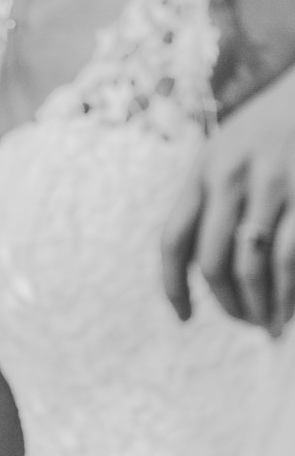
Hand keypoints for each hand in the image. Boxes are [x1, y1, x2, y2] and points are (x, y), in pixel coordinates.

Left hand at [162, 66, 294, 335]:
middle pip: (212, 260)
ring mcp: (274, 183)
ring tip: (269, 326)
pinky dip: (291, 292)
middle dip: (227, 302)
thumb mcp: (228, 152)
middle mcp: (231, 176)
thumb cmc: (271, 129)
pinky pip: (292, 256)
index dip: (173, 286)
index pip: (174, 239)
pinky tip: (290, 309)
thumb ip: (210, 197)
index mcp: (203, 170)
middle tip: (244, 322)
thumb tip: (197, 264)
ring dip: (261, 305)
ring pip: (255, 264)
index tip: (183, 317)